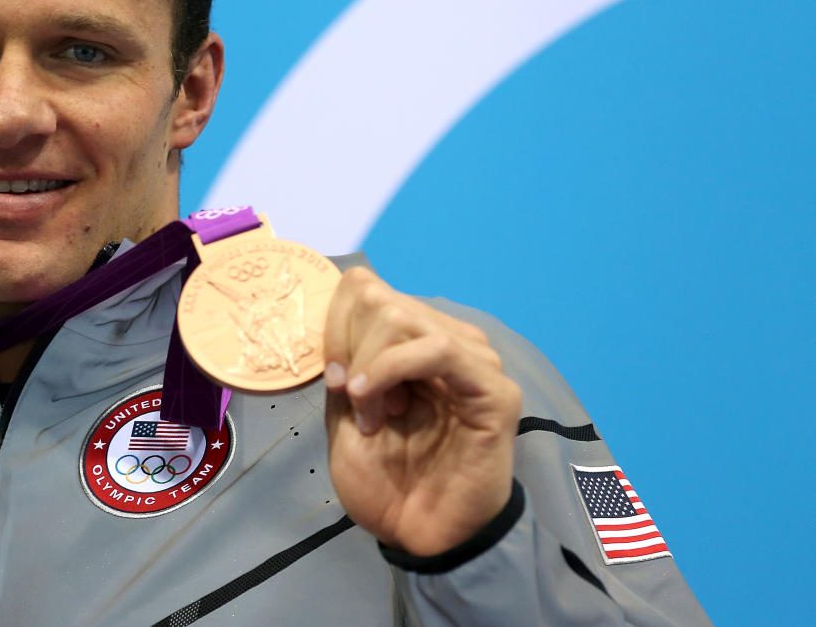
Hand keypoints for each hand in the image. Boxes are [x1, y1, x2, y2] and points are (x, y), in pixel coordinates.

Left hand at [323, 267, 520, 554]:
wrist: (419, 537)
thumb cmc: (385, 482)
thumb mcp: (344, 414)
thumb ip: (343, 364)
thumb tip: (332, 323)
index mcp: (410, 341)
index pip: (366, 286)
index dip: (335, 324)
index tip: (329, 377)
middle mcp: (444, 339)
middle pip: (379, 297)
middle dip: (350, 348)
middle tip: (354, 402)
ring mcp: (473, 360)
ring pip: (403, 316)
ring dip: (370, 365)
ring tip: (372, 415)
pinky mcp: (492, 389)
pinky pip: (439, 348)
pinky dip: (392, 366)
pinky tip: (374, 397)